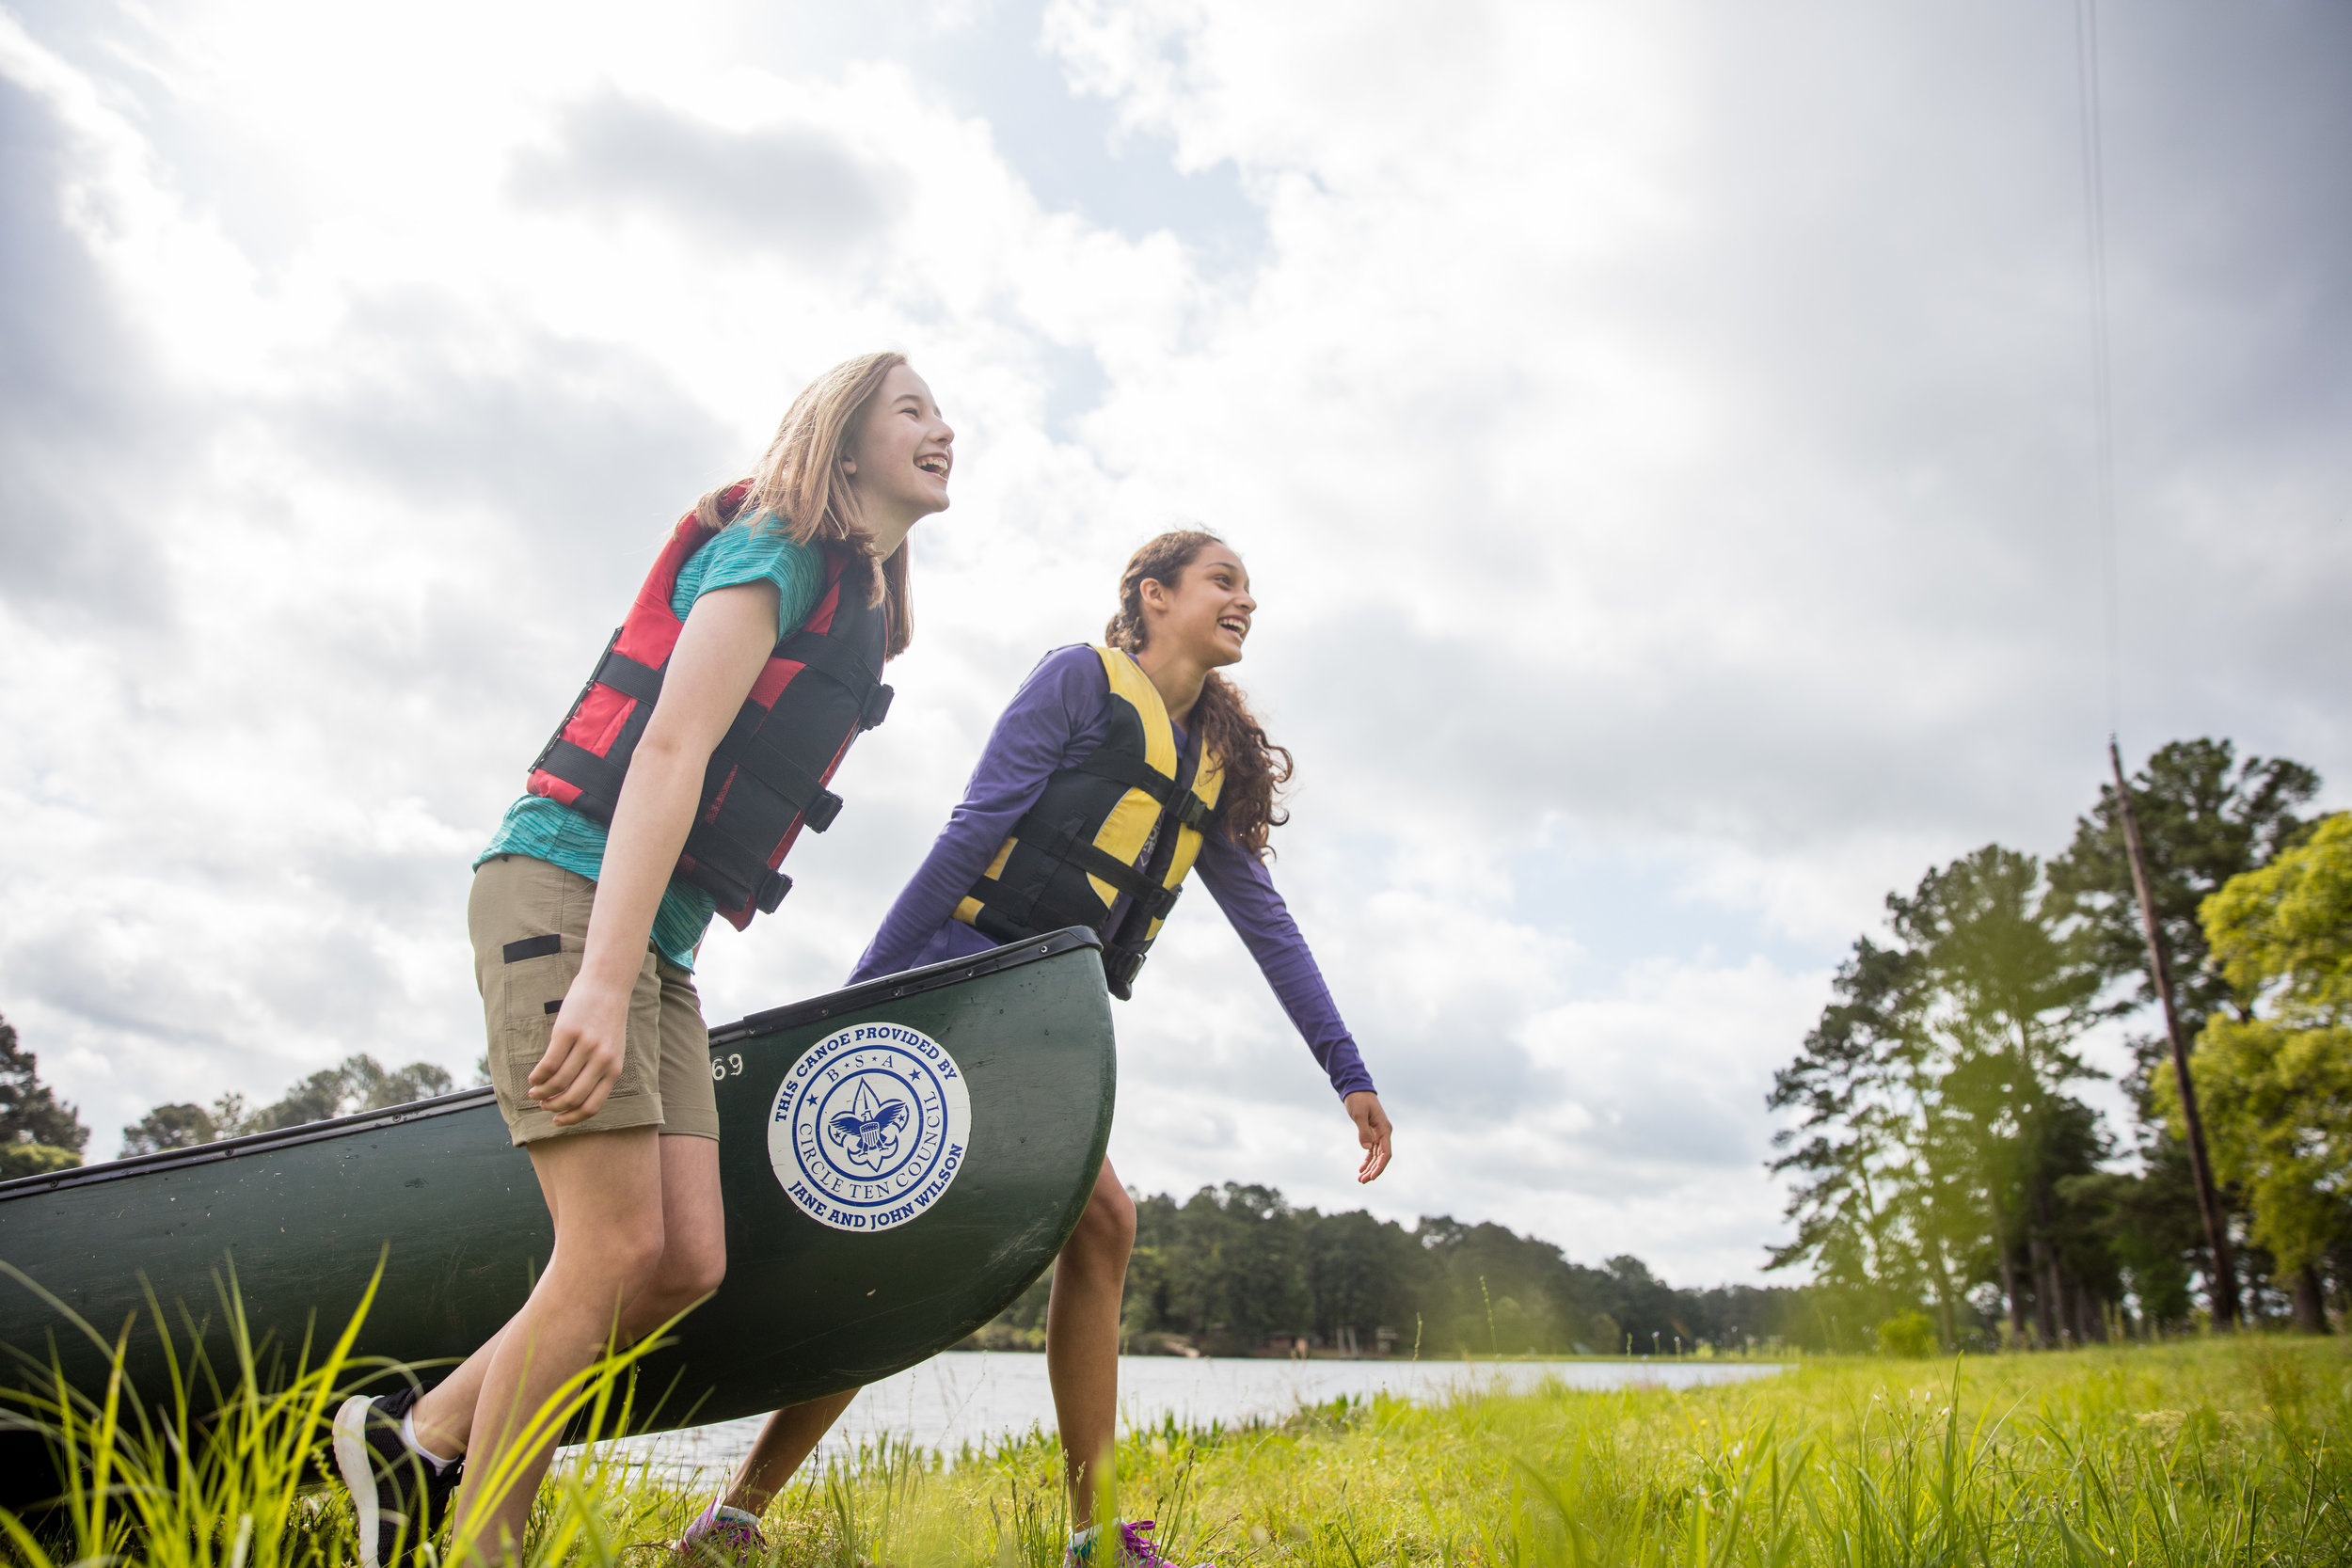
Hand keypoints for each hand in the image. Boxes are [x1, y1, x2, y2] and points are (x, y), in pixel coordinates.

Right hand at [530, 976, 630, 1125]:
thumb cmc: (606, 1021)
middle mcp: (601, 1060)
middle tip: (542, 1105)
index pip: (591, 1105)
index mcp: (613, 1069)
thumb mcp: (611, 1050)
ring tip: (534, 1091)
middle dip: (553, 1106)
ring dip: (541, 1091)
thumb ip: (597, 1072)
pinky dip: (537, 1075)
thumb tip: (571, 1098)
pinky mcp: (567, 1033)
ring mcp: (585, 1046)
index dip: (571, 1118)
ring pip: (557, 1082)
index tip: (557, 1121)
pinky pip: (548, 1064)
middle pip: (572, 1097)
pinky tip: (533, 1077)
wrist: (607, 985)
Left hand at [1344, 1091, 1391, 1182]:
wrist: (1356, 1089)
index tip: (1372, 1177)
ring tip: (1361, 1179)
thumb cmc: (1358, 1099)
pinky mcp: (1372, 1133)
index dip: (1380, 1166)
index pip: (1386, 1153)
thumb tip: (1367, 1148)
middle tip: (1362, 1181)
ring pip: (1376, 1155)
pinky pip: (1371, 1150)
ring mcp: (1379, 1134)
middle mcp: (1384, 1133)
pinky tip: (1361, 1168)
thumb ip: (1363, 1131)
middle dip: (1373, 1170)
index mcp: (1384, 1129)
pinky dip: (1367, 1159)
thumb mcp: (1358, 1114)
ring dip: (1370, 1167)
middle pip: (1381, 1157)